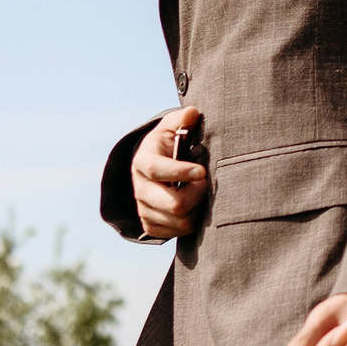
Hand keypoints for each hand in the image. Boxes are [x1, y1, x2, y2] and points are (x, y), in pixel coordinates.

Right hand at [130, 107, 207, 239]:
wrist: (152, 168)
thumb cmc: (168, 144)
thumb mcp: (172, 128)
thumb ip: (182, 119)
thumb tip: (192, 113)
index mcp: (143, 162)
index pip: (158, 170)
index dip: (180, 172)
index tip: (202, 171)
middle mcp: (140, 189)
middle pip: (173, 204)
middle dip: (197, 195)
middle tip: (206, 183)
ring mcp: (143, 210)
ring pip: (179, 221)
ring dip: (197, 209)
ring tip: (200, 194)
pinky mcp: (150, 226)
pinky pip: (177, 232)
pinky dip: (191, 222)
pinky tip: (194, 206)